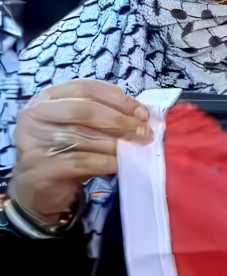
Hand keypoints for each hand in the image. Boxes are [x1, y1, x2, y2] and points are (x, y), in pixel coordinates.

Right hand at [8, 80, 150, 226]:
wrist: (41, 186)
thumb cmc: (66, 150)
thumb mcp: (82, 126)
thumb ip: (105, 114)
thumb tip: (142, 114)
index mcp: (46, 98)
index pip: (86, 88)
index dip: (118, 99)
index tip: (141, 112)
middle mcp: (34, 116)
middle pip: (85, 111)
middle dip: (120, 121)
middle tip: (144, 132)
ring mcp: (33, 142)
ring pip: (85, 137)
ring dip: (117, 143)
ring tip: (136, 148)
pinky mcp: (40, 168)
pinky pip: (82, 161)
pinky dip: (107, 162)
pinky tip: (122, 163)